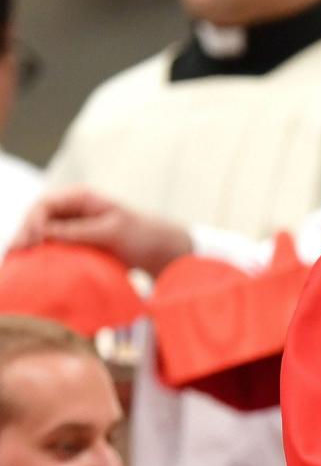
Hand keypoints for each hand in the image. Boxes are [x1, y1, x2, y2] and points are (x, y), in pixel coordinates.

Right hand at [12, 187, 192, 275]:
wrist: (160, 250)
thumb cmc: (142, 235)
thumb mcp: (111, 231)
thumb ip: (79, 231)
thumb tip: (44, 232)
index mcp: (82, 198)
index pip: (46, 204)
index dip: (33, 221)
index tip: (32, 241)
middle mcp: (73, 209)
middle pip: (37, 218)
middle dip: (24, 234)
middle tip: (15, 254)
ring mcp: (71, 225)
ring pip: (40, 232)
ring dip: (28, 245)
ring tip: (16, 262)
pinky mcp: (74, 242)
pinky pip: (50, 245)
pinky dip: (40, 254)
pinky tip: (30, 267)